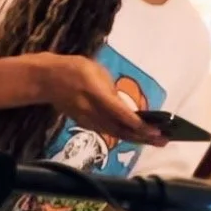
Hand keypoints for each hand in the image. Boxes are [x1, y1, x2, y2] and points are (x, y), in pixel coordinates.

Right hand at [39, 55, 165, 147]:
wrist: (47, 79)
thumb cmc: (74, 69)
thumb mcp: (97, 71)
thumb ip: (111, 90)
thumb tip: (122, 105)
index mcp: (97, 95)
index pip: (122, 115)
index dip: (139, 125)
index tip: (155, 131)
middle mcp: (93, 112)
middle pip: (121, 130)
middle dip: (144, 137)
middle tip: (163, 141)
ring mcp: (88, 120)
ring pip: (116, 133)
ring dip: (136, 138)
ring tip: (154, 141)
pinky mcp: (85, 123)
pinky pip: (108, 131)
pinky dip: (124, 134)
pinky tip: (136, 135)